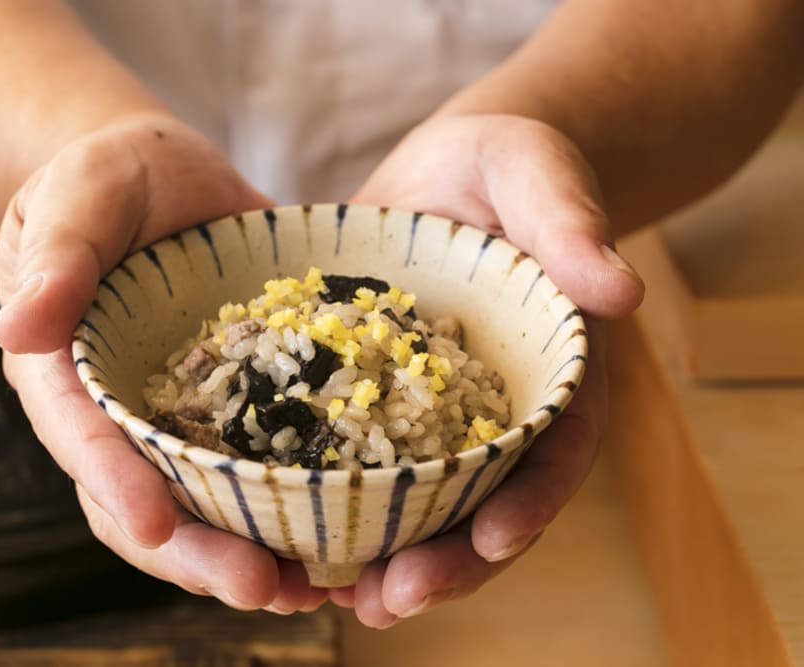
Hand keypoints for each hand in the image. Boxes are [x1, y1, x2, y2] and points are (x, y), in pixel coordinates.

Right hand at [0, 115, 326, 613]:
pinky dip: (294, 512)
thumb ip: (55, 254)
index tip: (158, 526)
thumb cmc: (109, 180)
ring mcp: (182, 421)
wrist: (167, 179)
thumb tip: (17, 329)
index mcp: (66, 376)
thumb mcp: (78, 196)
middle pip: (145, 502)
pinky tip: (345, 541)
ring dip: (253, 556)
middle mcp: (120, 417)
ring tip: (311, 591)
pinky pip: (259, 472)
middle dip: (198, 554)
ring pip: (205, 508)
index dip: (117, 485)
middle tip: (262, 588)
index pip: (83, 440)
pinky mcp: (240, 411)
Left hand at [338, 113, 644, 626]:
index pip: (555, 452)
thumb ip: (572, 226)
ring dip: (386, 554)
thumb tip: (618, 291)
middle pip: (483, 501)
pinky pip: (356, 459)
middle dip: (448, 559)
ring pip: (420, 500)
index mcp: (548, 376)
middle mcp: (495, 410)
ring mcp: (430, 413)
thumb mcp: (539, 178)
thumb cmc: (508, 167)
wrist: (447, 172)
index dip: (530, 502)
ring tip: (339, 596)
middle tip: (393, 600)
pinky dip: (336, 503)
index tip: (495, 538)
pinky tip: (296, 538)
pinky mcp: (371, 398)